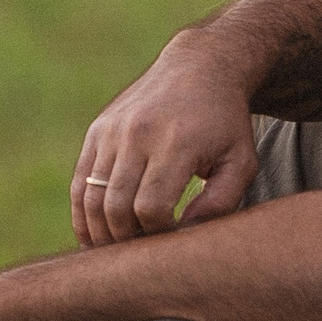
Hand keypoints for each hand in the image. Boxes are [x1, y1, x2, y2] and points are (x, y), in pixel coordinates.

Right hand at [70, 25, 260, 245]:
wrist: (198, 67)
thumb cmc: (225, 123)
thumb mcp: (242, 161)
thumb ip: (220, 203)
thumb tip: (183, 236)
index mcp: (177, 143)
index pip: (151, 207)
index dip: (158, 235)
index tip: (173, 237)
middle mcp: (138, 134)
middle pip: (116, 207)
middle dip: (127, 240)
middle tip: (144, 253)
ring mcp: (112, 131)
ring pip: (91, 198)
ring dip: (101, 233)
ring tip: (119, 253)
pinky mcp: (98, 130)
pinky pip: (79, 182)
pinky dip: (82, 214)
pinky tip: (93, 237)